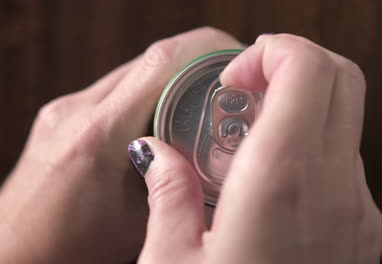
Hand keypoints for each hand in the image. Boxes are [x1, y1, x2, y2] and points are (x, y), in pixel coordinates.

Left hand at [0, 27, 242, 263]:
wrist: (13, 253)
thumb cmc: (67, 249)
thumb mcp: (137, 224)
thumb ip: (174, 186)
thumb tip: (211, 162)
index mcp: (98, 135)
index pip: (160, 62)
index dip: (205, 49)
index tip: (236, 59)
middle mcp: (77, 110)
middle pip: (150, 60)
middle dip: (196, 64)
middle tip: (229, 87)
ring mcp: (66, 108)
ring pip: (133, 72)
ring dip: (172, 79)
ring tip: (203, 103)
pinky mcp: (63, 114)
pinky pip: (116, 89)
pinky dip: (147, 93)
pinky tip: (165, 118)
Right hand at [130, 34, 381, 263]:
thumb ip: (167, 194)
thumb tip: (158, 156)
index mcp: (282, 183)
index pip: (308, 68)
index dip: (272, 51)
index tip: (235, 78)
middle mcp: (335, 187)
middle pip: (341, 78)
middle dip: (290, 65)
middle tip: (244, 92)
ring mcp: (359, 207)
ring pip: (345, 116)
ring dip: (300, 105)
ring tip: (248, 140)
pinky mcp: (365, 225)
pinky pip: (345, 159)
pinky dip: (312, 143)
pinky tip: (270, 178)